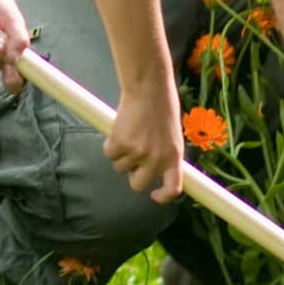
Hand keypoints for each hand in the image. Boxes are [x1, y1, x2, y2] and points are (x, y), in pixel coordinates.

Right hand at [106, 74, 185, 203]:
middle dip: (131, 173)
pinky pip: (109, 153)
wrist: (149, 87)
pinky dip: (109, 143)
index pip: (173, 189)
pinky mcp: (121, 143)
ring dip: (120, 153)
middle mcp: (157, 159)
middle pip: (137, 184)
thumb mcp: (171, 135)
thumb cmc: (161, 106)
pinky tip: (118, 128)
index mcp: (174, 157)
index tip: (154, 195)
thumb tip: (150, 168)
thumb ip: (164, 153)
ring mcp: (138, 153)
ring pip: (120, 166)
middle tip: (131, 157)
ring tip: (128, 132)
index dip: (163, 197)